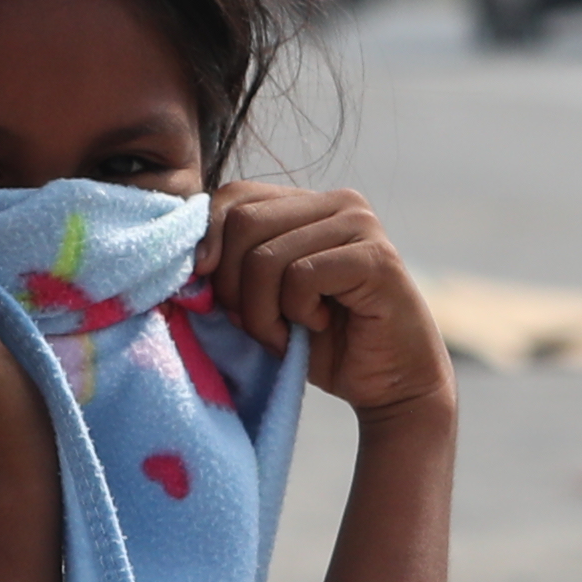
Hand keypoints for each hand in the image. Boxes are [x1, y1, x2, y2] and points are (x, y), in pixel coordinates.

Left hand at [200, 183, 453, 428]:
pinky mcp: (375, 258)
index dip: (208, 243)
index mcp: (307, 202)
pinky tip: (320, 326)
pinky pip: (301, 278)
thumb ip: (233, 265)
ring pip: (266, 257)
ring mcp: (360, 225)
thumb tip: (191, 258)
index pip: (233, 196)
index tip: (208, 291)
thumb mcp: (264, 297)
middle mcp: (338, 201)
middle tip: (257, 325)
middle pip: (243, 223)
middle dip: (232, 288)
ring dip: (263, 312)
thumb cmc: (324, 343)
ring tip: (286, 333)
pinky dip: (297, 314)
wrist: (391, 385)